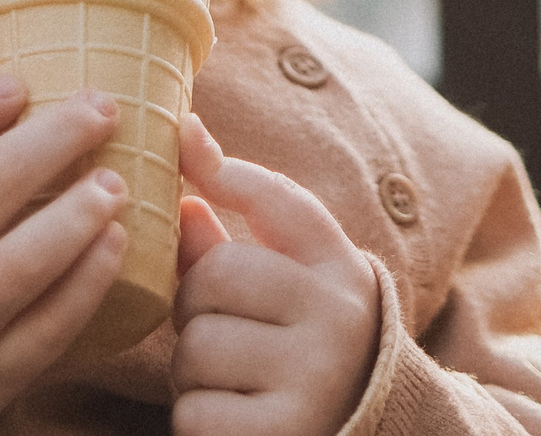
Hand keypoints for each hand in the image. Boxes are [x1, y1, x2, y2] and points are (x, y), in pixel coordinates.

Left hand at [170, 115, 382, 435]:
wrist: (357, 428)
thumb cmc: (298, 343)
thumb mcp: (285, 282)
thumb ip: (231, 227)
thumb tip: (184, 140)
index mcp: (339, 267)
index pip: (276, 199)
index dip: (223, 169)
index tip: (183, 133)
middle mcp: (337, 315)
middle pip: (212, 276)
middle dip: (193, 307)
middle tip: (218, 328)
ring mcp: (315, 377)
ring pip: (195, 349)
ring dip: (192, 371)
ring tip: (230, 378)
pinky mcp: (283, 433)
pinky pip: (195, 412)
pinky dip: (198, 418)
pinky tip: (235, 416)